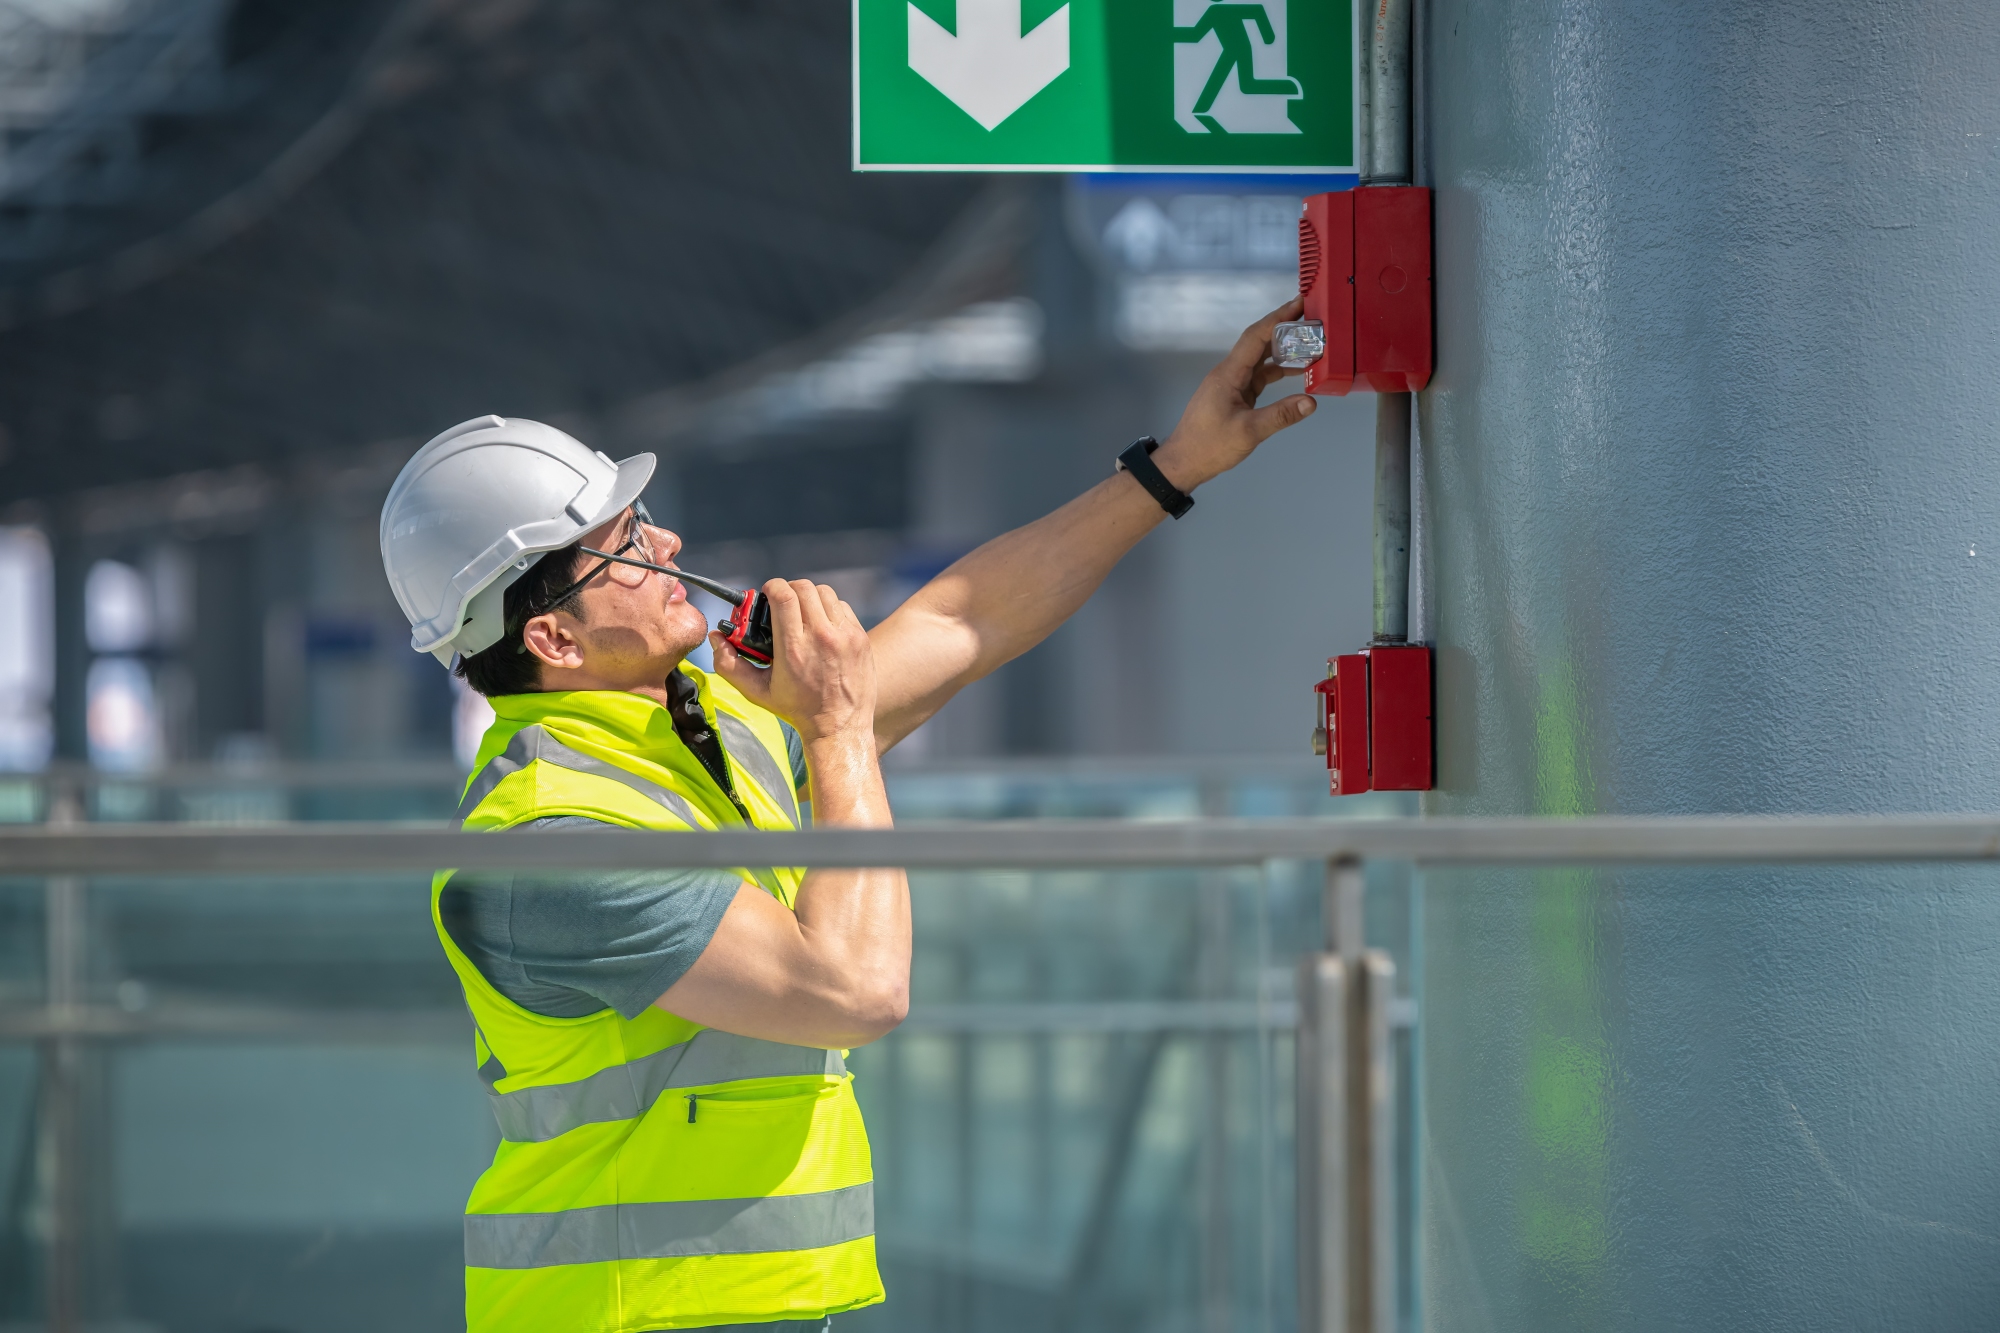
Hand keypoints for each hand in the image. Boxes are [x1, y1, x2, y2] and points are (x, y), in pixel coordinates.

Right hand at [712, 579, 875, 743]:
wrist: (839, 726)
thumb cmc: (797, 709)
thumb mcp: (757, 691)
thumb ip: (730, 664)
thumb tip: (716, 637)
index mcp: (794, 647)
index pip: (784, 595)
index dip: (772, 587)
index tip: (767, 594)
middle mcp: (822, 637)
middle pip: (804, 588)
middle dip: (789, 590)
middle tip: (782, 604)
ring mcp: (845, 636)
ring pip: (825, 593)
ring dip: (810, 597)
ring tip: (803, 613)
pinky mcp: (860, 637)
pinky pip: (842, 607)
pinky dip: (829, 609)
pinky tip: (822, 625)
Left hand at [1153, 297, 1315, 490]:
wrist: (1183, 462)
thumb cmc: (1209, 446)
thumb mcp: (1248, 432)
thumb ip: (1281, 415)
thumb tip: (1311, 402)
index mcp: (1229, 374)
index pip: (1256, 337)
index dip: (1278, 318)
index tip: (1300, 304)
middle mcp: (1229, 373)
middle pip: (1259, 343)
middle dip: (1285, 329)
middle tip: (1313, 320)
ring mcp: (1231, 384)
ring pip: (1260, 360)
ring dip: (1284, 352)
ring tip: (1312, 345)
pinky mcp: (1234, 396)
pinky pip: (1259, 376)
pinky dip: (1277, 371)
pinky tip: (1297, 372)